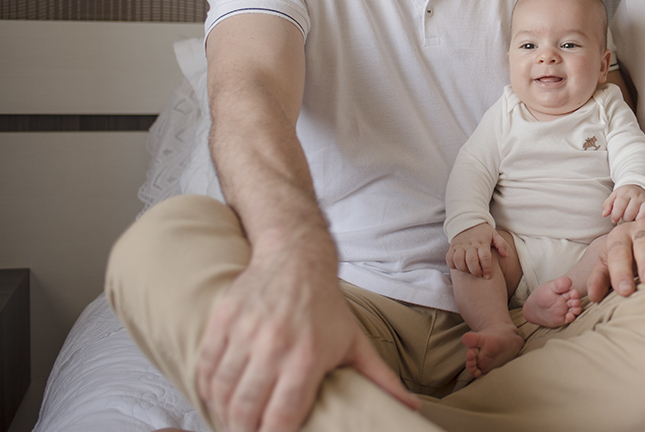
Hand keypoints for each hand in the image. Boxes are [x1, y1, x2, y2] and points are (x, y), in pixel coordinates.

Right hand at [197, 249, 417, 431]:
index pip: (280, 418)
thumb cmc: (327, 306)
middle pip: (245, 411)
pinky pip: (204, 368)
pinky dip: (205, 390)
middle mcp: (273, 346)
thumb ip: (380, 379)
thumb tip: (410, 408)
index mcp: (307, 357)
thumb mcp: (356, 341)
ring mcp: (245, 333)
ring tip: (232, 423)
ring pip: (220, 392)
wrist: (297, 258)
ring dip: (222, 415)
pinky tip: (215, 400)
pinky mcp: (223, 321)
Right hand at [446, 223, 508, 278]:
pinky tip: (459, 267)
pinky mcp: (452, 248)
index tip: (488, 275)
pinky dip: (452, 265)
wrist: (468, 222)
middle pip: (471, 260)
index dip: (486, 268)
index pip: (484, 256)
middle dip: (475, 271)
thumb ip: (501, 244)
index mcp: (482, 242)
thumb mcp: (494, 235)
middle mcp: (470, 244)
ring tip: (469, 271)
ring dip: (464, 268)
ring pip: (459, 260)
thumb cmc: (483, 232)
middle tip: (479, 274)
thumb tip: (505, 255)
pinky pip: (449, 258)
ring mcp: (460, 246)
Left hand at [586, 204, 644, 301]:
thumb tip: (593, 296)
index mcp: (619, 238)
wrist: (643, 233)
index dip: (620, 271)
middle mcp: (640, 228)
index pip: (618, 253)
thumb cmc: (627, 254)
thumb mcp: (608, 264)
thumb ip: (600, 278)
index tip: (625, 290)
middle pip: (643, 242)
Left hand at [602, 185, 644, 223]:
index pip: (620, 204)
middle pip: (631, 212)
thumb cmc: (623, 196)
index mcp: (626, 192)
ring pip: (644, 212)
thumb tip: (604, 214)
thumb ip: (607, 204)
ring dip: (638, 220)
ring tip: (634, 222)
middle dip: (626, 219)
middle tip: (624, 220)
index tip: (614, 220)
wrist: (637, 188)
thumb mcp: (614, 196)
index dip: (615, 215)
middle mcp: (638, 195)